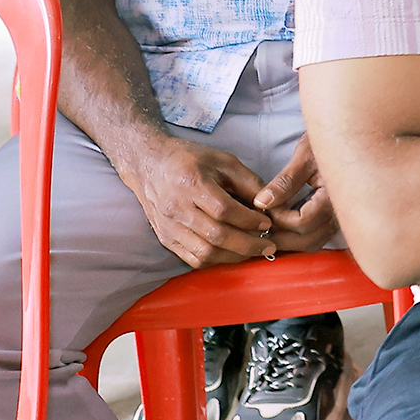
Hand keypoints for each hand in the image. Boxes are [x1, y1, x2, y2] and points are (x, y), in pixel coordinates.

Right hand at [124, 137, 276, 269]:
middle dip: (247, 245)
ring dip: (233, 256)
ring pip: (204, 252)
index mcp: (192, 184)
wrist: (149, 164)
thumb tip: (270, 205)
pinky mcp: (164, 238)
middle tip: (269, 246)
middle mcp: (177, 208)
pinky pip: (191, 258)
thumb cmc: (190, 159)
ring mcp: (168, 226)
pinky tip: (230, 253)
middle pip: (215, 235)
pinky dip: (214, 260)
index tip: (267, 223)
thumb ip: (249, 182)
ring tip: (253, 251)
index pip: (224, 211)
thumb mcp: (224, 161)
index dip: (249, 220)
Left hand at [254, 141, 342, 254]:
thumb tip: (261, 202)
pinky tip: (285, 223)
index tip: (266, 203)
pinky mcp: (336, 217)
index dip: (279, 217)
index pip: (302, 223)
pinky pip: (317, 236)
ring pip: (312, 243)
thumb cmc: (331, 141)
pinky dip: (298, 236)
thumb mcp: (305, 156)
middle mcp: (341, 211)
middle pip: (307, 241)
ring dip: (289, 239)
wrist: (355, 136)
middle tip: (261, 219)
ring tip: (270, 224)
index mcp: (334, 196)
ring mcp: (340, 216)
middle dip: (280, 234)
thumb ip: (285, 182)